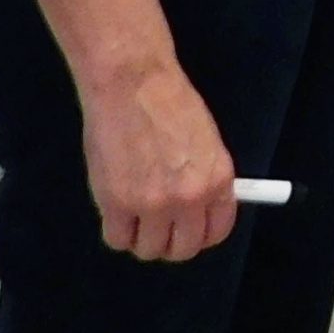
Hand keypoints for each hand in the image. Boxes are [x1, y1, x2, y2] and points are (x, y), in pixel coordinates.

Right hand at [81, 62, 235, 260]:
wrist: (133, 82)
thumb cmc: (169, 102)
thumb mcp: (204, 141)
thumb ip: (203, 179)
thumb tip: (199, 211)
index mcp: (218, 181)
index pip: (216, 232)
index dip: (199, 235)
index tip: (187, 229)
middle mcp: (191, 199)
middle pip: (182, 250)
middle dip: (170, 241)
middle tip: (157, 224)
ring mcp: (154, 205)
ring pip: (148, 250)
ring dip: (140, 235)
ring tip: (133, 209)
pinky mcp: (117, 204)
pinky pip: (116, 239)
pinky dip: (116, 228)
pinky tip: (115, 206)